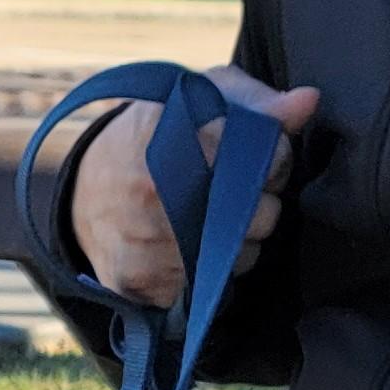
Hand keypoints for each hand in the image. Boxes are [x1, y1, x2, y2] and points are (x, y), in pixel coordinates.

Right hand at [65, 64, 319, 306]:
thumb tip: (308, 102)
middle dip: (259, 206)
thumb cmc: (152, 138)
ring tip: (208, 222)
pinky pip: (209, 289)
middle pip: (261, 217)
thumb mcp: (198, 100)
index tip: (258, 160)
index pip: (269, 161)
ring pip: (240, 259)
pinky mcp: (142, 286)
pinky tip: (188, 249)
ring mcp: (148, 247)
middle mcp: (157, 195)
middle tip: (232, 195)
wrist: (82, 193)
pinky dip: (209, 274)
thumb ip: (255, 101)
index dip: (275, 162)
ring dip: (238, 245)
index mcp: (175, 139)